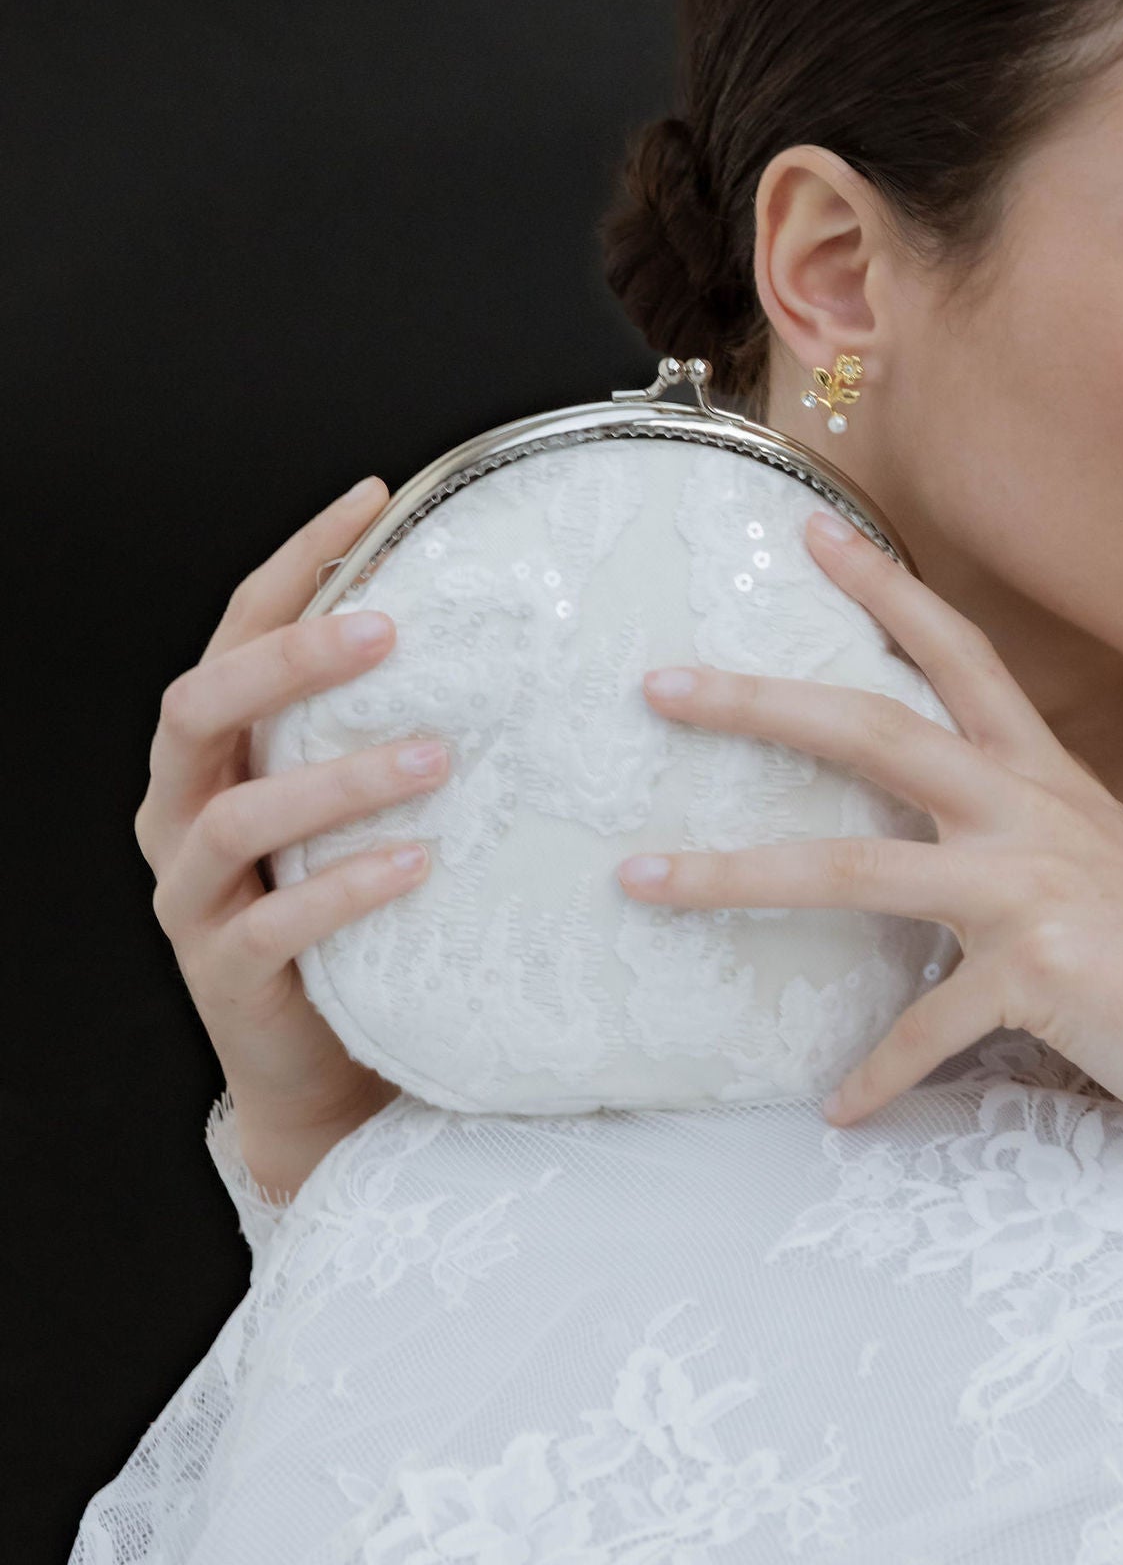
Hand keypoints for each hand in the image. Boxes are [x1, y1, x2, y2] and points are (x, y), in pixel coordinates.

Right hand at [135, 476, 451, 1200]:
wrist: (326, 1064)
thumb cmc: (355, 910)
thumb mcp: (358, 803)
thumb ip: (387, 722)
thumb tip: (500, 620)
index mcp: (212, 751)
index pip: (236, 630)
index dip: (296, 563)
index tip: (373, 500)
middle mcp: (180, 810)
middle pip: (201, 706)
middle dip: (292, 660)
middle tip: (391, 631)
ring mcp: (192, 895)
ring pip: (237, 816)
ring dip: (338, 777)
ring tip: (438, 755)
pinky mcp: (224, 973)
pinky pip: (275, 924)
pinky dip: (347, 886)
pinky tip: (419, 862)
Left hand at [617, 510, 1122, 1153]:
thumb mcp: (1117, 867)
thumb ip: (1037, 839)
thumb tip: (963, 838)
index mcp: (1051, 782)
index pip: (959, 656)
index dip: (886, 589)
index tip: (812, 532)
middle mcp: (1034, 814)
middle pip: (873, 729)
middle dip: (757, 702)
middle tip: (658, 684)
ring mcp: (1032, 888)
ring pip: (850, 864)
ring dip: (732, 873)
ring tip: (641, 879)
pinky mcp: (1036, 973)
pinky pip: (924, 1028)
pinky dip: (877, 1075)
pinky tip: (840, 1110)